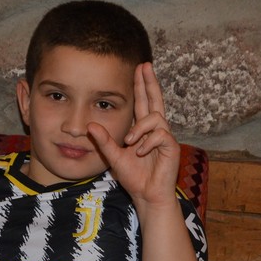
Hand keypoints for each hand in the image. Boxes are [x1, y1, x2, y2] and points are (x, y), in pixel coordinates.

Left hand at [87, 63, 178, 204]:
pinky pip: (160, 134)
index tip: (139, 68)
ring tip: (130, 143)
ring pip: (154, 118)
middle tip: (145, 65)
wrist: (146, 195)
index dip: (141, 85)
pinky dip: (147, 143)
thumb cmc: (133, 177)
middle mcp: (155, 129)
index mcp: (143, 129)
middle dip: (150, 82)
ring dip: (140, 128)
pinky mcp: (171, 146)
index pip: (142, 102)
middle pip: (154, 99)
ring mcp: (164, 137)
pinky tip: (140, 153)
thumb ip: (103, 141)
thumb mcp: (113, 156)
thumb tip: (89, 126)